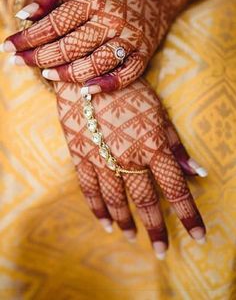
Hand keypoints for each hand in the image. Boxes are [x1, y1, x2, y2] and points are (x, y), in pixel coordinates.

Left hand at [2, 0, 179, 91]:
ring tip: (45, 74)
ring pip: (93, 64)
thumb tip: (23, 15)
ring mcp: (129, 38)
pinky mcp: (144, 52)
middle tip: (17, 62)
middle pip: (69, 47)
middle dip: (38, 58)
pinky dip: (106, 84)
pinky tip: (85, 89)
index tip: (7, 46)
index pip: (53, 25)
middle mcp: (112, 20)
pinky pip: (126, 75)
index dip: (27, 38)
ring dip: (66, 74)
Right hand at [55, 77, 206, 257]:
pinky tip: (105, 223)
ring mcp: (101, 159)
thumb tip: (198, 172)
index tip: (199, 235)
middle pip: (145, 201)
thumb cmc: (130, 90)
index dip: (188, 214)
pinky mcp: (81, 156)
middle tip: (163, 250)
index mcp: (152, 146)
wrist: (90, 74)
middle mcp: (127, 158)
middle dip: (157, 229)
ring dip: (126, 222)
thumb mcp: (159, 112)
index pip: (175, 188)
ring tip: (132, 237)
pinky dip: (98, 209)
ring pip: (116, 200)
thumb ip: (176, 145)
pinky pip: (89, 190)